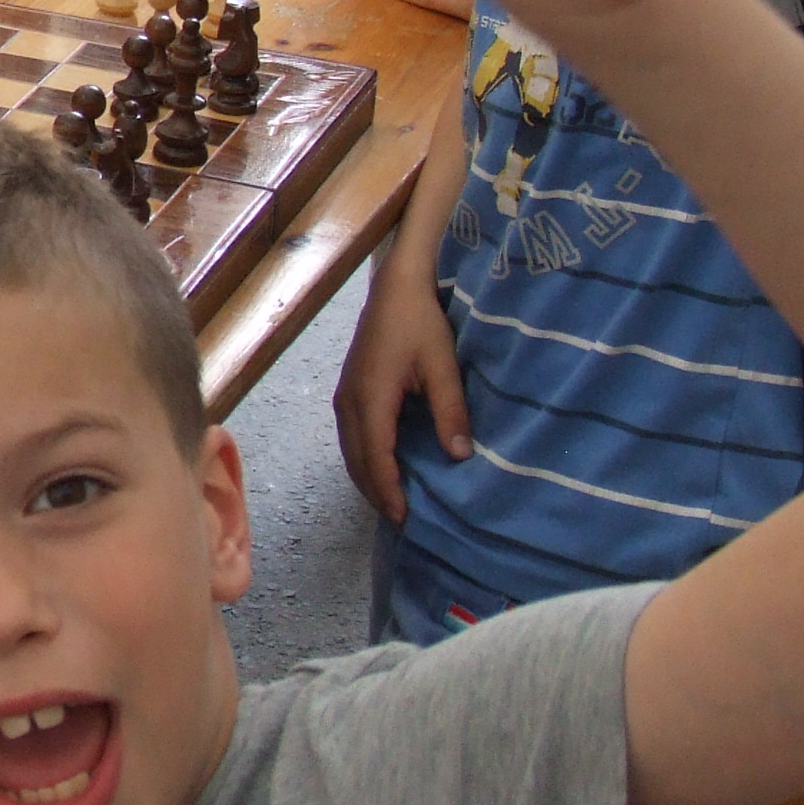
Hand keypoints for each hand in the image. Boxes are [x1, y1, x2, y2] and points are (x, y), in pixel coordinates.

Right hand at [334, 269, 470, 523]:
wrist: (396, 285)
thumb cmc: (421, 321)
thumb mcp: (443, 365)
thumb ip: (450, 411)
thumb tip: (459, 456)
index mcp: (371, 397)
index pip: (377, 456)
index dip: (388, 489)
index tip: (403, 517)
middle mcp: (349, 401)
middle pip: (356, 459)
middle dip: (375, 491)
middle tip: (399, 519)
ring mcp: (344, 395)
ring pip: (349, 450)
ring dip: (367, 477)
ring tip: (390, 500)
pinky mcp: (347, 389)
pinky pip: (350, 436)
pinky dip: (362, 458)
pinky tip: (381, 465)